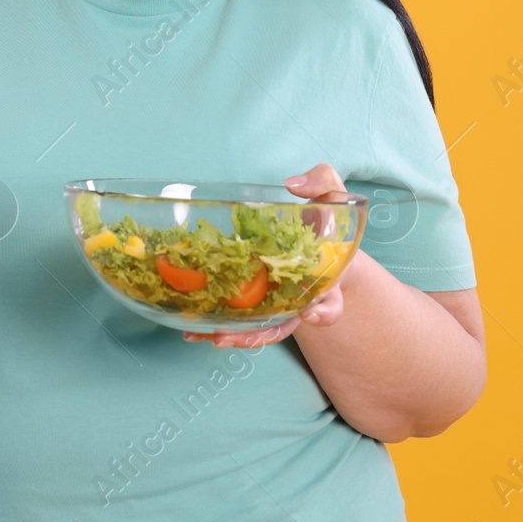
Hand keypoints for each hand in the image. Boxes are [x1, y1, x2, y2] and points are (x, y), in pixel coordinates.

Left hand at [183, 162, 352, 347]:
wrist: (316, 241)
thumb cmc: (322, 220)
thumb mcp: (331, 198)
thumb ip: (322, 183)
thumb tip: (294, 184)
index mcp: (324, 280)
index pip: (330, 303)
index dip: (324, 311)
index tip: (312, 312)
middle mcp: (300, 300)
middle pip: (283, 326)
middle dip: (257, 335)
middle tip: (227, 338)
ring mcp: (275, 304)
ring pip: (256, 329)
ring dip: (231, 336)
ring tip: (201, 336)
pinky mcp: (253, 302)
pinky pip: (237, 319)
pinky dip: (216, 326)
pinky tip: (191, 329)